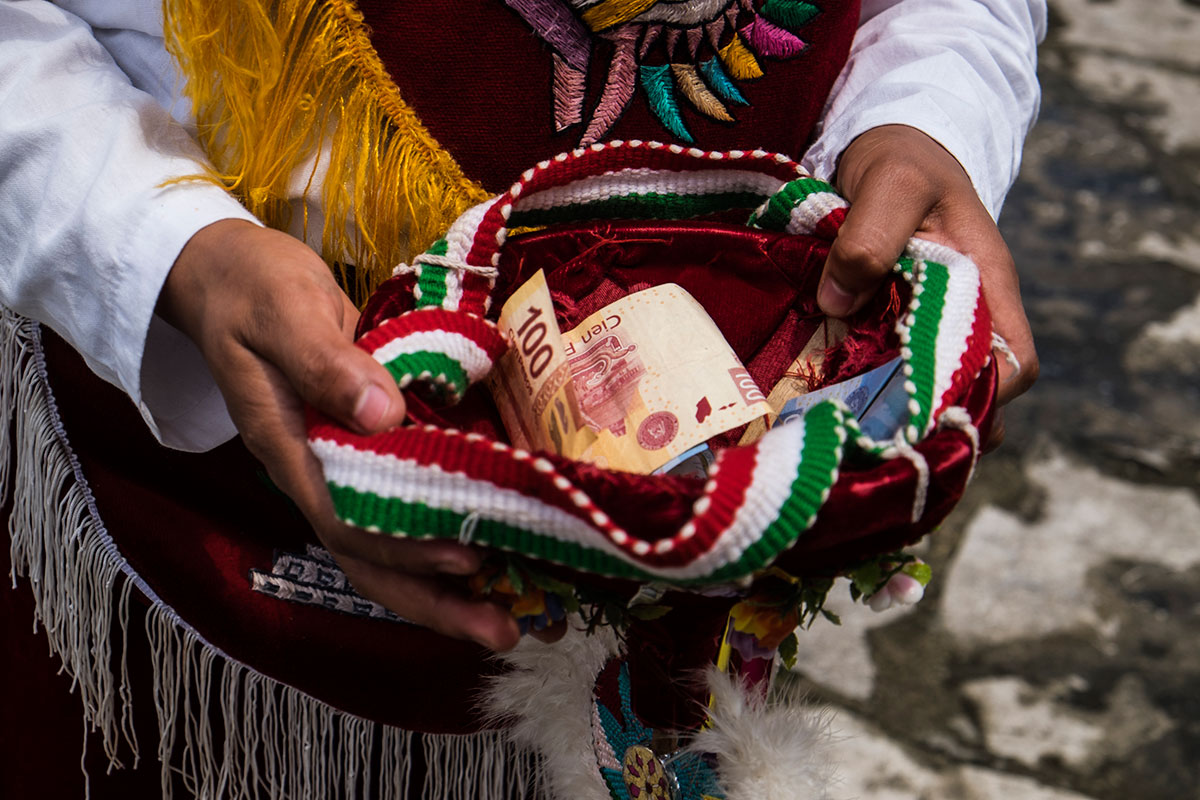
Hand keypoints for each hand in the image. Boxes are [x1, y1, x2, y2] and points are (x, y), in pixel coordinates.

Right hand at [159, 219, 520, 650]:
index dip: (404, 549)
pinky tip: (496, 542)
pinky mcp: (368, 445)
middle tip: (501, 632)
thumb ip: (326, 363)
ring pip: (390, 542)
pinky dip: (445, 528)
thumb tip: (383, 416)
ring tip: (507, 614)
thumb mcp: (284, 314)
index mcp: (290, 450)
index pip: (346, 522)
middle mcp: (318, 471)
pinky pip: (406, 502)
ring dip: (443, 583)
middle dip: (432, 601)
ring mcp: (342, 464)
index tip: (465, 561)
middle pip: (370, 558)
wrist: (230, 277)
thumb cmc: (253, 291)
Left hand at [817, 125, 1037, 445]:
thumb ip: (871, 237)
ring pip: (926, 388)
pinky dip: (864, 387)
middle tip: (876, 437)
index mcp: (987, 284)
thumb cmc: (905, 160)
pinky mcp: (889, 324)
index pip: (1017, 362)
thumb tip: (839, 302)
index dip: (990, 394)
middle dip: (932, 420)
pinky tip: (829, 396)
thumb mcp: (892, 183)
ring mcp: (926, 323)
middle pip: (971, 392)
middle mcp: (965, 314)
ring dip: (892, 409)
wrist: (886, 147)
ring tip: (848, 429)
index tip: (934, 407)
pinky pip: (886, 370)